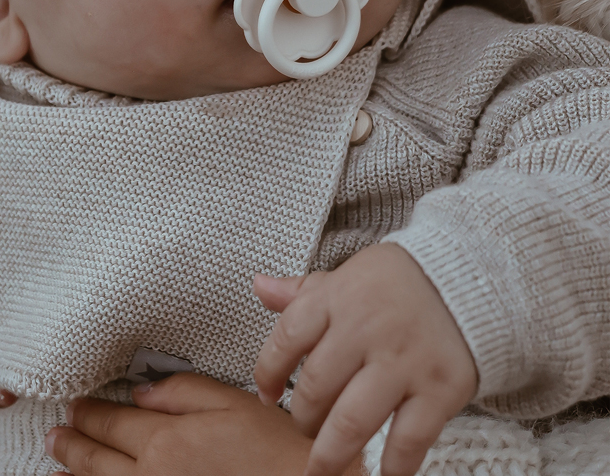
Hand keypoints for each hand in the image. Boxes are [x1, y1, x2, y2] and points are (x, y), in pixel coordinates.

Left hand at [45, 372, 361, 475]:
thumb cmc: (278, 453)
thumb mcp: (234, 403)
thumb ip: (183, 392)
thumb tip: (141, 390)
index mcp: (168, 442)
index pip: (114, 423)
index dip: (91, 414)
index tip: (74, 406)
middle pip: (99, 460)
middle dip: (73, 444)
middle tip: (56, 433)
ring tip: (56, 466)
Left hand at [254, 243, 477, 475]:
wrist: (470, 280)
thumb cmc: (396, 283)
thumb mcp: (346, 276)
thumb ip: (302, 290)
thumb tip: (259, 286)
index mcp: (337, 298)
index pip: (286, 339)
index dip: (268, 374)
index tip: (267, 395)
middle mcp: (365, 329)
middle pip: (315, 388)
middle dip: (302, 419)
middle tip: (305, 429)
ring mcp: (403, 361)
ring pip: (352, 421)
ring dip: (330, 455)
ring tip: (320, 470)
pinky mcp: (440, 389)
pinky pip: (408, 440)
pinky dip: (391, 467)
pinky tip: (381, 475)